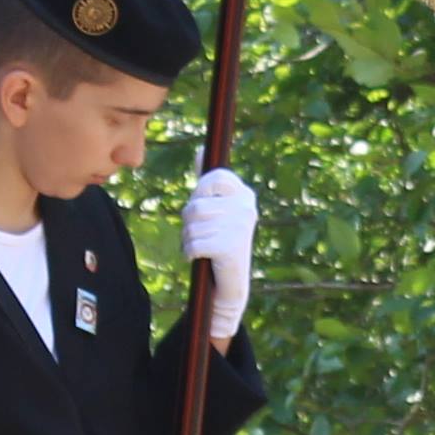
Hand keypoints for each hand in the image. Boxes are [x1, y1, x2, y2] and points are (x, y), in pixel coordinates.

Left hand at [182, 168, 258, 345]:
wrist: (230, 283)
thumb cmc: (220, 241)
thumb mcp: (218, 208)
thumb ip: (208, 182)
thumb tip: (201, 151)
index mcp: (244, 195)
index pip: (214, 177)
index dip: (200, 192)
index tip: (203, 209)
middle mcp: (246, 208)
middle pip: (195, 205)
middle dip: (189, 223)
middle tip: (202, 235)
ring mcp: (239, 227)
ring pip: (191, 226)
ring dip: (188, 240)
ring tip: (202, 248)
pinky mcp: (230, 247)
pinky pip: (192, 244)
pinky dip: (189, 253)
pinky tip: (199, 258)